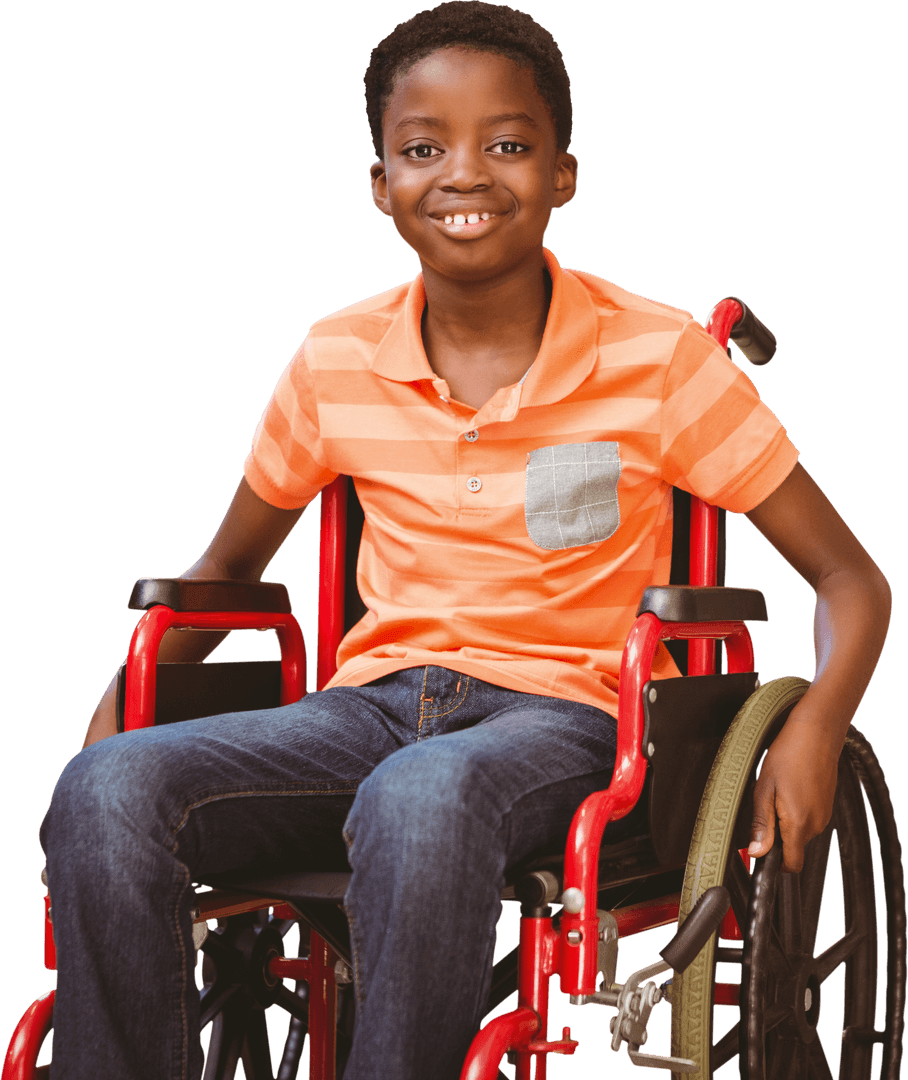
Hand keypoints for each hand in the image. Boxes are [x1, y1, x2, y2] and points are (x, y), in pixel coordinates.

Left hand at [747, 709, 838, 872]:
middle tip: (766, 804)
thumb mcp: (764, 789)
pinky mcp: (827, 805)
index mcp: (799, 823)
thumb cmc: (788, 755)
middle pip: (794, 847)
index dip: (774, 863)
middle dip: (777, 834)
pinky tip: (790, 788)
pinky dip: (797, 810)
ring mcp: (824, 814)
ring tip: (778, 792)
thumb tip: (756, 852)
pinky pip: (809, 818)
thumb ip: (761, 825)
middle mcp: (816, 824)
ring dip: (786, 821)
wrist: (816, 732)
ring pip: (801, 832)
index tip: (760, 849)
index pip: (792, 865)